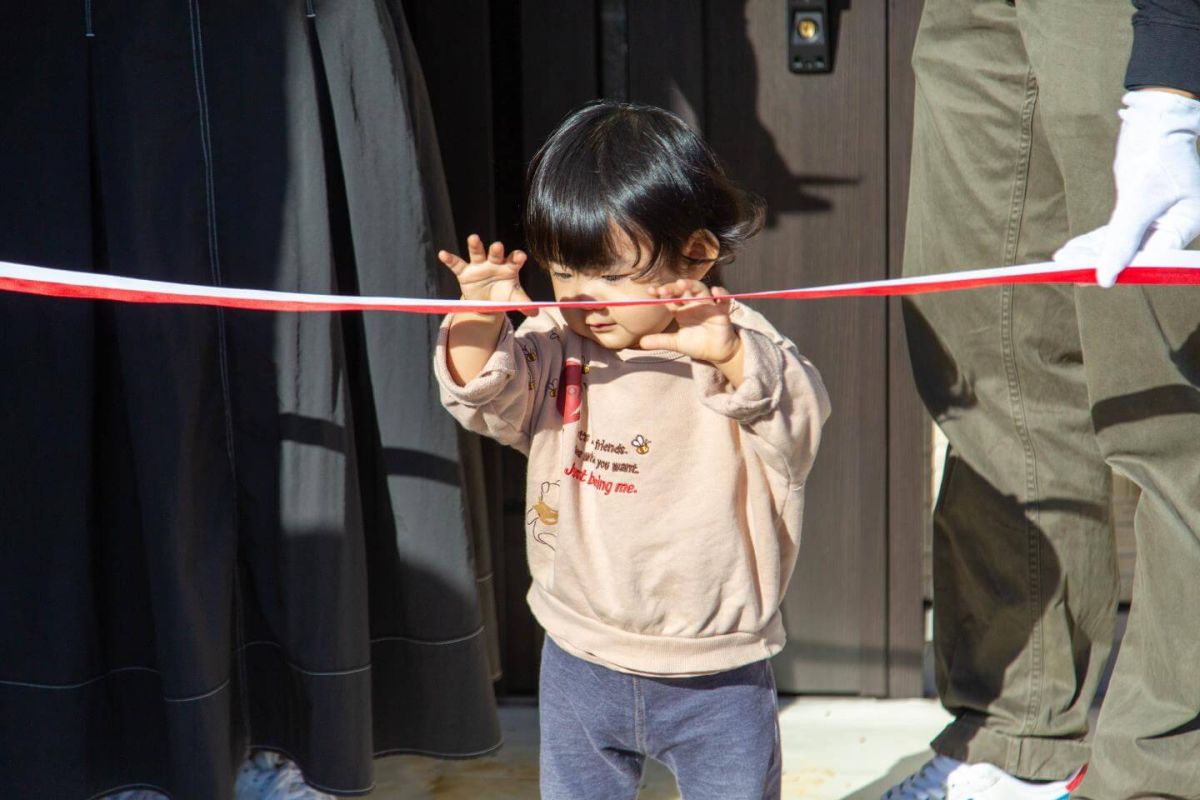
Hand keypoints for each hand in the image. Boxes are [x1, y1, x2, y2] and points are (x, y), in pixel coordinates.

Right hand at [438, 234, 537, 314]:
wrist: (487, 302)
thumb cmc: (503, 295)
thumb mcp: (513, 299)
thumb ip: (524, 304)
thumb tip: (535, 312)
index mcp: (509, 267)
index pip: (514, 260)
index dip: (517, 257)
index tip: (520, 256)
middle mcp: (494, 263)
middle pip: (496, 253)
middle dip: (496, 250)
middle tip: (497, 246)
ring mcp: (479, 266)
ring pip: (477, 253)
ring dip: (475, 246)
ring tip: (473, 238)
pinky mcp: (465, 272)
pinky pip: (457, 264)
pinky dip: (450, 259)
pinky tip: (443, 254)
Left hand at [639, 280, 741, 364]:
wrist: (715, 352)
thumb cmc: (696, 343)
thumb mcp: (675, 343)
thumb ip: (660, 341)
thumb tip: (641, 343)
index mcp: (681, 309)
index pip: (670, 297)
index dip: (661, 292)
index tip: (650, 291)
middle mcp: (694, 304)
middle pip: (684, 290)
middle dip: (674, 288)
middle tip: (663, 290)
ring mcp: (708, 306)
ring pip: (701, 290)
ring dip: (692, 285)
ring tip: (682, 284)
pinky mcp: (722, 312)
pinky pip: (724, 300)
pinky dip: (721, 294)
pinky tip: (715, 291)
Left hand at [1054, 90, 1199, 286]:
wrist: (1157, 122)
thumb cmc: (1158, 155)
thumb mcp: (1138, 199)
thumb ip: (1122, 238)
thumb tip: (1106, 276)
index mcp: (1188, 225)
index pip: (1156, 257)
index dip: (1128, 270)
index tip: (1099, 280)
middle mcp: (1174, 228)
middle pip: (1135, 255)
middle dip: (1102, 264)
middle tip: (1072, 275)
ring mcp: (1155, 222)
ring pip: (1119, 245)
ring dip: (1090, 254)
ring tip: (1062, 263)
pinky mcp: (1135, 214)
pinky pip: (1112, 234)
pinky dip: (1091, 242)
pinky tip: (1067, 252)